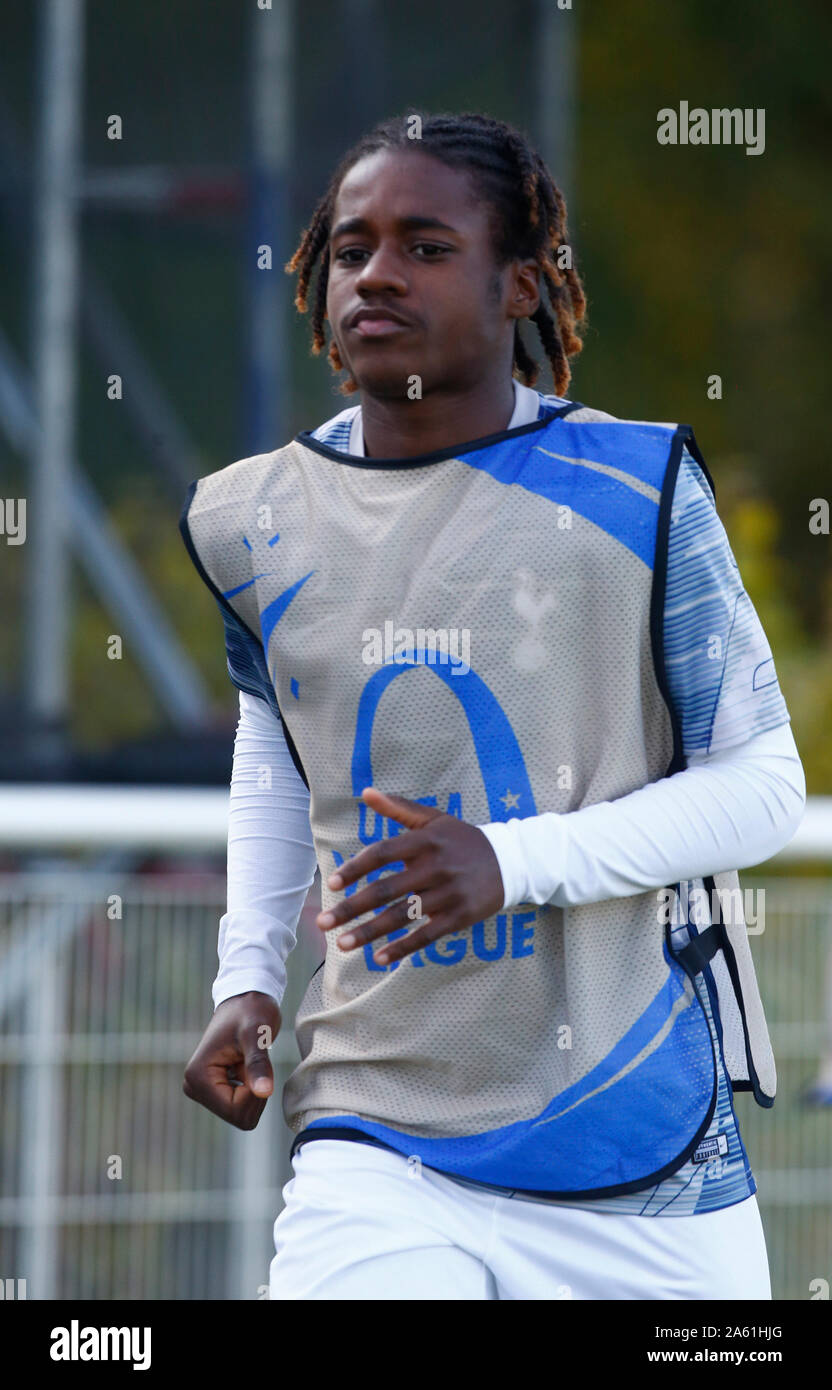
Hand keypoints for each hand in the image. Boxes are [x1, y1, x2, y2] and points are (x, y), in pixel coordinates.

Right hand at [183, 991, 280, 1129]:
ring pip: (241, 1114)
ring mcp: (201, 1090)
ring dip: (253, 1089)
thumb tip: (264, 1093)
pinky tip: (244, 1065)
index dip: (255, 1093)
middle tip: (253, 1061)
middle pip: (238, 1117)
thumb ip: (258, 1064)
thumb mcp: (257, 1034)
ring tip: (247, 1061)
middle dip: (254, 1093)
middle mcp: (193, 1087)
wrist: (246, 999)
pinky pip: (240, 1106)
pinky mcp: (211, 1090)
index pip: (236, 1112)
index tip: (255, 1063)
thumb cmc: (252, 1011)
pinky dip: (251, 1089)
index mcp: (198, 1077)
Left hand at [316, 787, 504, 965]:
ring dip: (370, 932)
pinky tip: (379, 957)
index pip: (383, 853)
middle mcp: (435, 867)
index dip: (356, 868)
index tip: (333, 884)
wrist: (511, 861)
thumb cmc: (463, 840)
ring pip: (402, 916)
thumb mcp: (434, 819)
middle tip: (323, 923)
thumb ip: (399, 807)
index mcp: (425, 841)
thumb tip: (366, 792)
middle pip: (386, 890)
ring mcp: (448, 894)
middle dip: (352, 908)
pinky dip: (403, 947)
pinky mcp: (460, 916)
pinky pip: (427, 935)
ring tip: (343, 944)